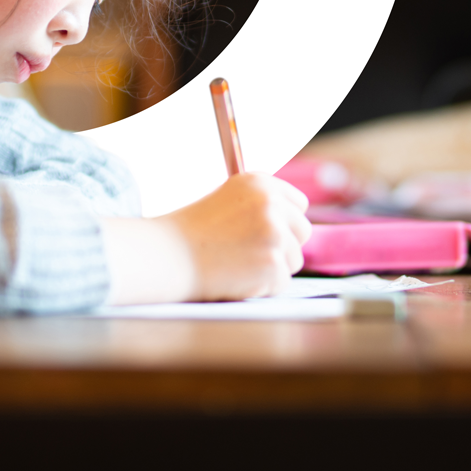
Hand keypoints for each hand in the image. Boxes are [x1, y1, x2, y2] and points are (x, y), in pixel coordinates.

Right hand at [102, 173, 309, 304]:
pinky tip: (236, 278)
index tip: (264, 232)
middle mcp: (271, 204)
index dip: (284, 222)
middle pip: (303, 231)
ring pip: (294, 259)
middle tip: (249, 252)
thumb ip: (261, 205)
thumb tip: (293, 222)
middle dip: (282, 246)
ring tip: (237, 263)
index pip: (299, 204)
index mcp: (260, 182)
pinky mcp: (273, 264)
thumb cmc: (192, 232)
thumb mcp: (228, 199)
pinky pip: (282, 283)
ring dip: (271, 268)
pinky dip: (262, 287)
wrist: (168, 256)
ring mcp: (274, 234)